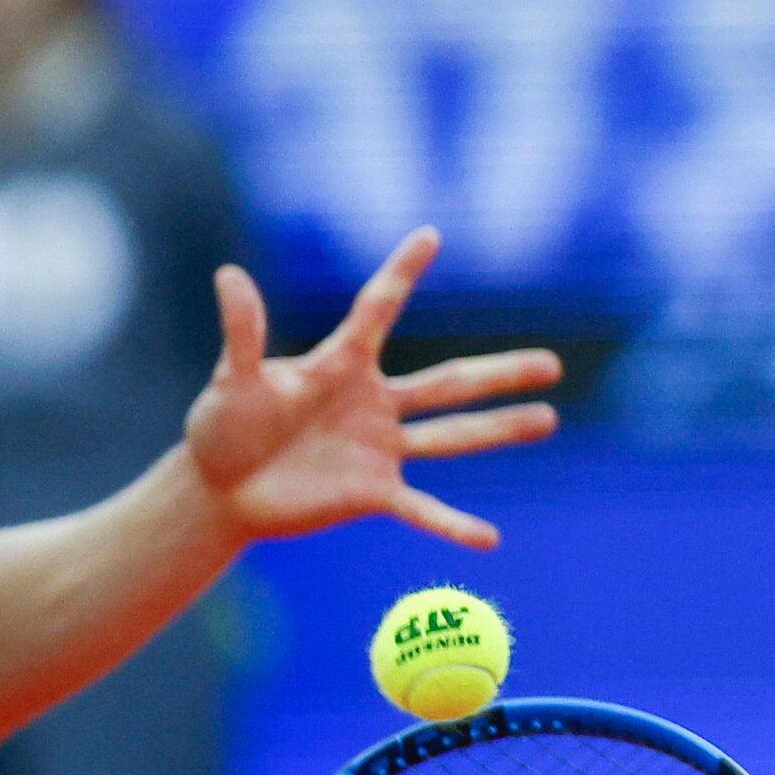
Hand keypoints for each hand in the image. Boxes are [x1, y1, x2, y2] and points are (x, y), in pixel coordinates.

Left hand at [183, 228, 562, 549]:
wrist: (222, 490)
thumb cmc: (223, 427)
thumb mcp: (232, 381)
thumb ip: (243, 333)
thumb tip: (229, 275)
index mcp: (341, 364)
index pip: (378, 309)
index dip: (403, 272)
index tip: (429, 235)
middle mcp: (374, 402)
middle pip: (448, 383)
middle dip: (501, 374)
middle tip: (552, 364)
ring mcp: (380, 448)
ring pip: (453, 438)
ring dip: (500, 430)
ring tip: (548, 420)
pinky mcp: (373, 493)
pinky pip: (421, 508)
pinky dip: (453, 525)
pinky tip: (488, 539)